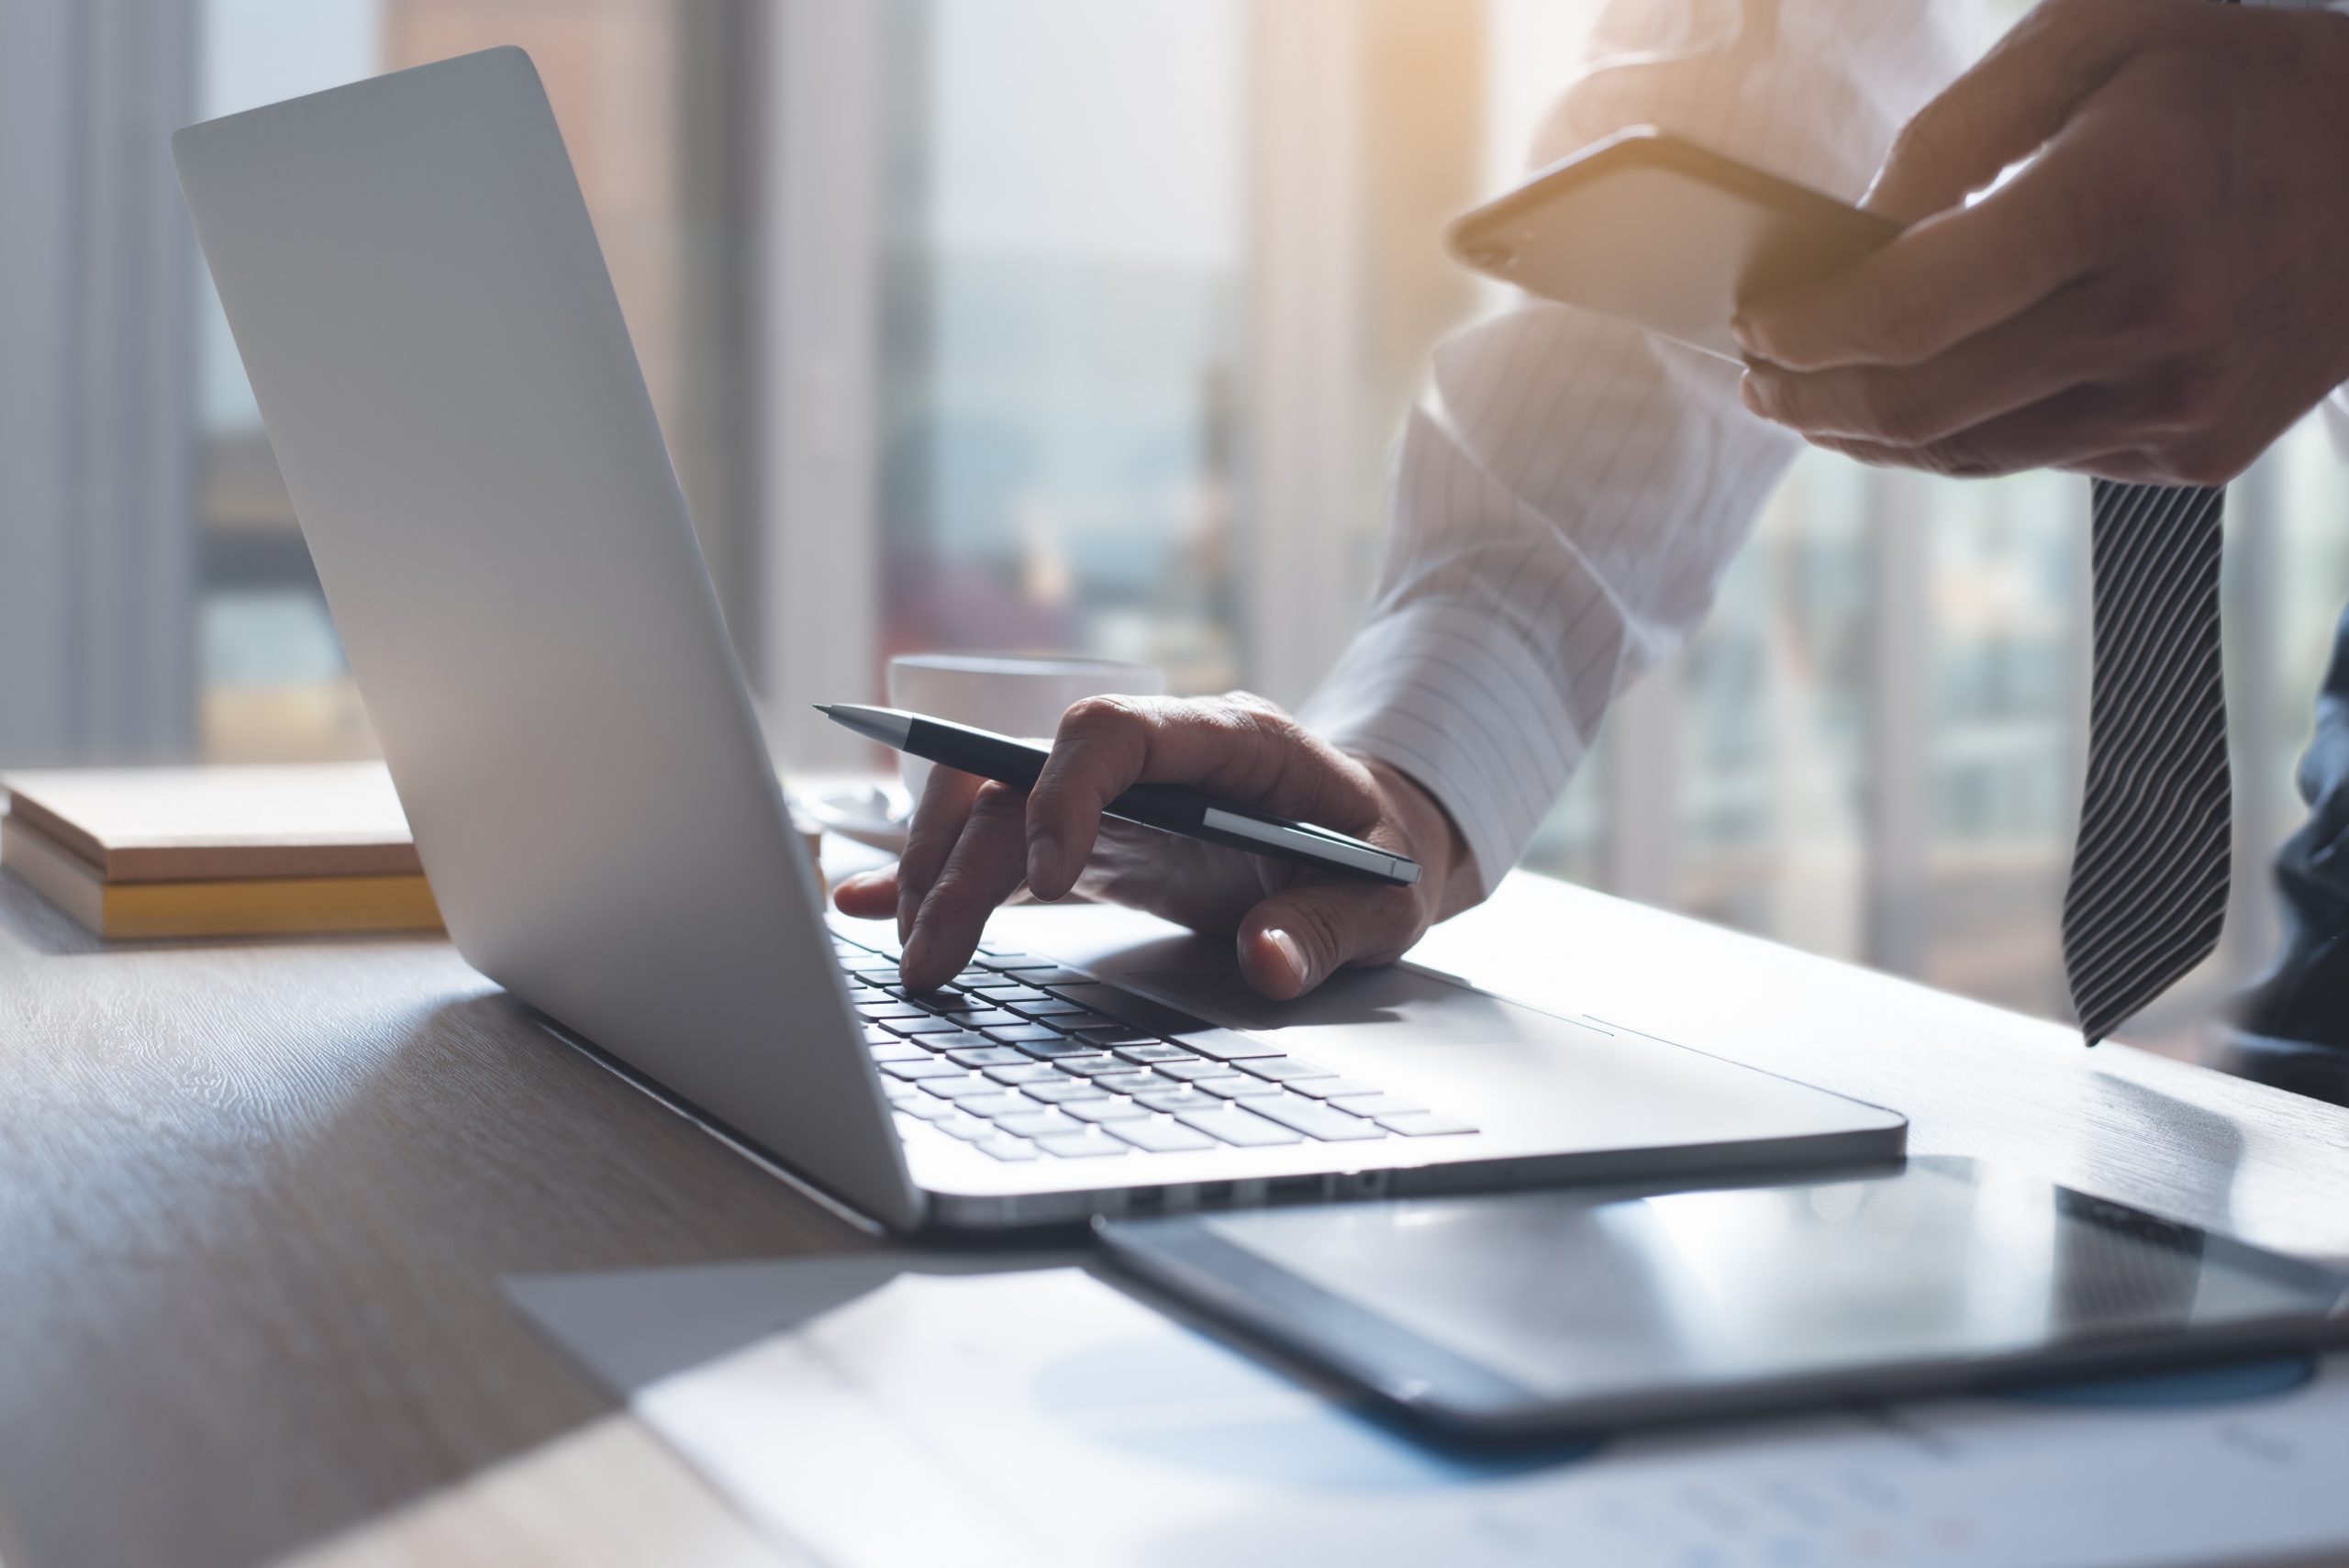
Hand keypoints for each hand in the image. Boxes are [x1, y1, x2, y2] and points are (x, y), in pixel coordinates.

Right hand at [832, 693, 1474, 997]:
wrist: (1376, 839)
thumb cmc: (1379, 856)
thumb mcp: (1384, 898)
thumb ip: (1327, 927)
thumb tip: (1266, 960)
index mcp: (1226, 739)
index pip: (1111, 732)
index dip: (1063, 794)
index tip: (1049, 880)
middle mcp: (1149, 756)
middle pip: (1016, 771)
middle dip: (959, 854)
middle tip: (932, 952)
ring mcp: (1110, 795)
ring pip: (987, 808)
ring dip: (934, 873)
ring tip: (911, 957)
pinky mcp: (1088, 839)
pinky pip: (996, 846)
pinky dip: (937, 876)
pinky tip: (866, 907)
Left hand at [1735, 0, 2348, 484]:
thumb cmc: (2238, 77)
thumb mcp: (2103, 32)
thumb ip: (1958, 129)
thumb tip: (1855, 233)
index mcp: (2119, 201)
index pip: (1907, 309)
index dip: (1804, 330)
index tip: (1751, 323)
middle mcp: (2153, 319)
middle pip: (1918, 405)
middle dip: (1809, 400)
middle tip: (1756, 381)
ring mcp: (2181, 400)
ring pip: (1966, 452)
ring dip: (1866, 434)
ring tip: (1812, 399)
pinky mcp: (2199, 450)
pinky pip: (2036, 458)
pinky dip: (1957, 435)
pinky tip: (1921, 399)